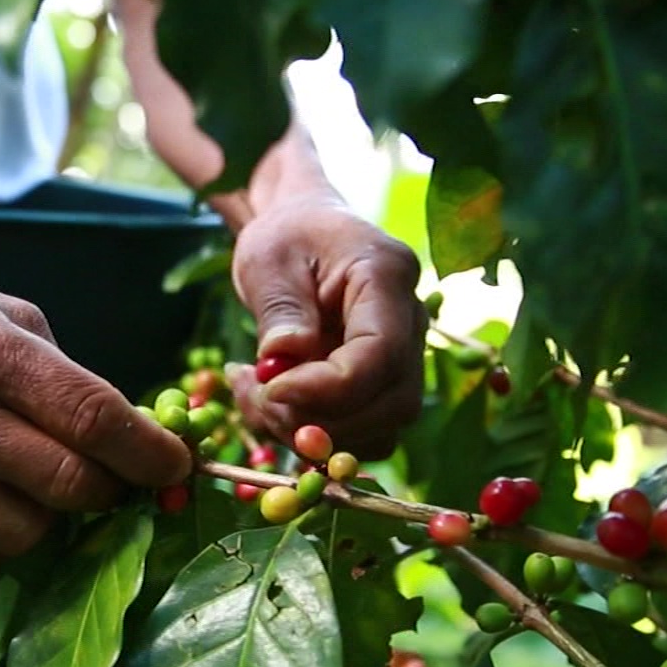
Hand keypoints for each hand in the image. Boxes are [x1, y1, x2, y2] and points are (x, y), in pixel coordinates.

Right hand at [0, 246, 191, 574]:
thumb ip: (61, 371)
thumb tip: (126, 433)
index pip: (90, 416)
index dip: (147, 451)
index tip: (176, 465)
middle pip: (67, 483)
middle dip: (115, 489)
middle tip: (122, 478)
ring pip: (27, 532)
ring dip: (59, 518)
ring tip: (53, 484)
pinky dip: (7, 540)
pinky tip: (7, 504)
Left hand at [227, 192, 424, 458]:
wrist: (303, 231)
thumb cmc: (286, 236)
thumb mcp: (267, 259)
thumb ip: (280, 310)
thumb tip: (282, 361)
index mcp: (387, 276)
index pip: (380, 353)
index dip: (327, 388)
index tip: (271, 389)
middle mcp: (411, 321)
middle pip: (392, 402)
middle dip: (321, 419)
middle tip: (258, 396)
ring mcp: (404, 356)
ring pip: (381, 428)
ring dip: (314, 434)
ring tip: (255, 396)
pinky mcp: (383, 383)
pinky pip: (363, 431)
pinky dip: (316, 435)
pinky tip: (270, 404)